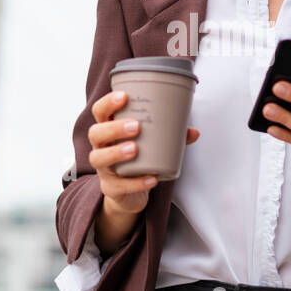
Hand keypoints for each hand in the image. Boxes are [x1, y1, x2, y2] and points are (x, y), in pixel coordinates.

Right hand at [88, 88, 199, 216]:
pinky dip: (136, 183)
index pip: (100, 112)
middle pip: (95, 133)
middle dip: (114, 128)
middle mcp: (101, 147)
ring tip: (134, 149)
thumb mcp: (152, 145)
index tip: (125, 96)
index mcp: (109, 130)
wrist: (130, 194)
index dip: (108, 103)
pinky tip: (151, 178)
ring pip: (98, 158)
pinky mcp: (110, 188)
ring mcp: (103, 169)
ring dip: (116, 152)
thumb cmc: (138, 160)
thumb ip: (171, 137)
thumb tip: (194, 131)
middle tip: (136, 126)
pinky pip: (118, 186)